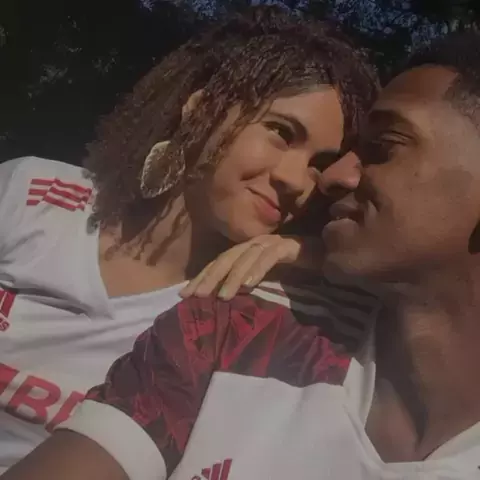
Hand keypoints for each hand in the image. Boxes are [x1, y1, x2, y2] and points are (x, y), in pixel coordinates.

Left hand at [181, 235, 320, 300]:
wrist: (325, 255)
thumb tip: (225, 304)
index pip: (219, 263)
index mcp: (247, 251)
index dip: (202, 277)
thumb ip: (249, 285)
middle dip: (209, 278)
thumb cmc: (295, 270)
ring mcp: (271, 243)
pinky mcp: (287, 246)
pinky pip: (269, 257)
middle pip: (226, 259)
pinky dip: (258, 270)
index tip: (184, 295)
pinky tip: (249, 285)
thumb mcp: (267, 280)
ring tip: (220, 297)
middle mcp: (255, 244)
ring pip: (245, 258)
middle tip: (194, 297)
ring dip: (231, 277)